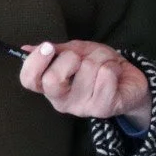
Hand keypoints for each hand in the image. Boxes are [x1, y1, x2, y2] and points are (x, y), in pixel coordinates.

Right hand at [18, 40, 150, 127]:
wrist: (129, 79)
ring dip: (99, 58)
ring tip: (104, 65)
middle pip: (52, 80)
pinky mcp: (103, 108)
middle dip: (70, 58)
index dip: (35, 62)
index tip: (48, 47)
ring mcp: (82, 108)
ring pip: (86, 68)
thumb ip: (55, 52)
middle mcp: (62, 101)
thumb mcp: (76, 52)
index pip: (29, 80)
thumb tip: (26, 49)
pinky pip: (105, 75)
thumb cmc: (98, 65)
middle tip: (82, 59)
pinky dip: (112, 66)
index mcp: (50, 86)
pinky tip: (114, 74)